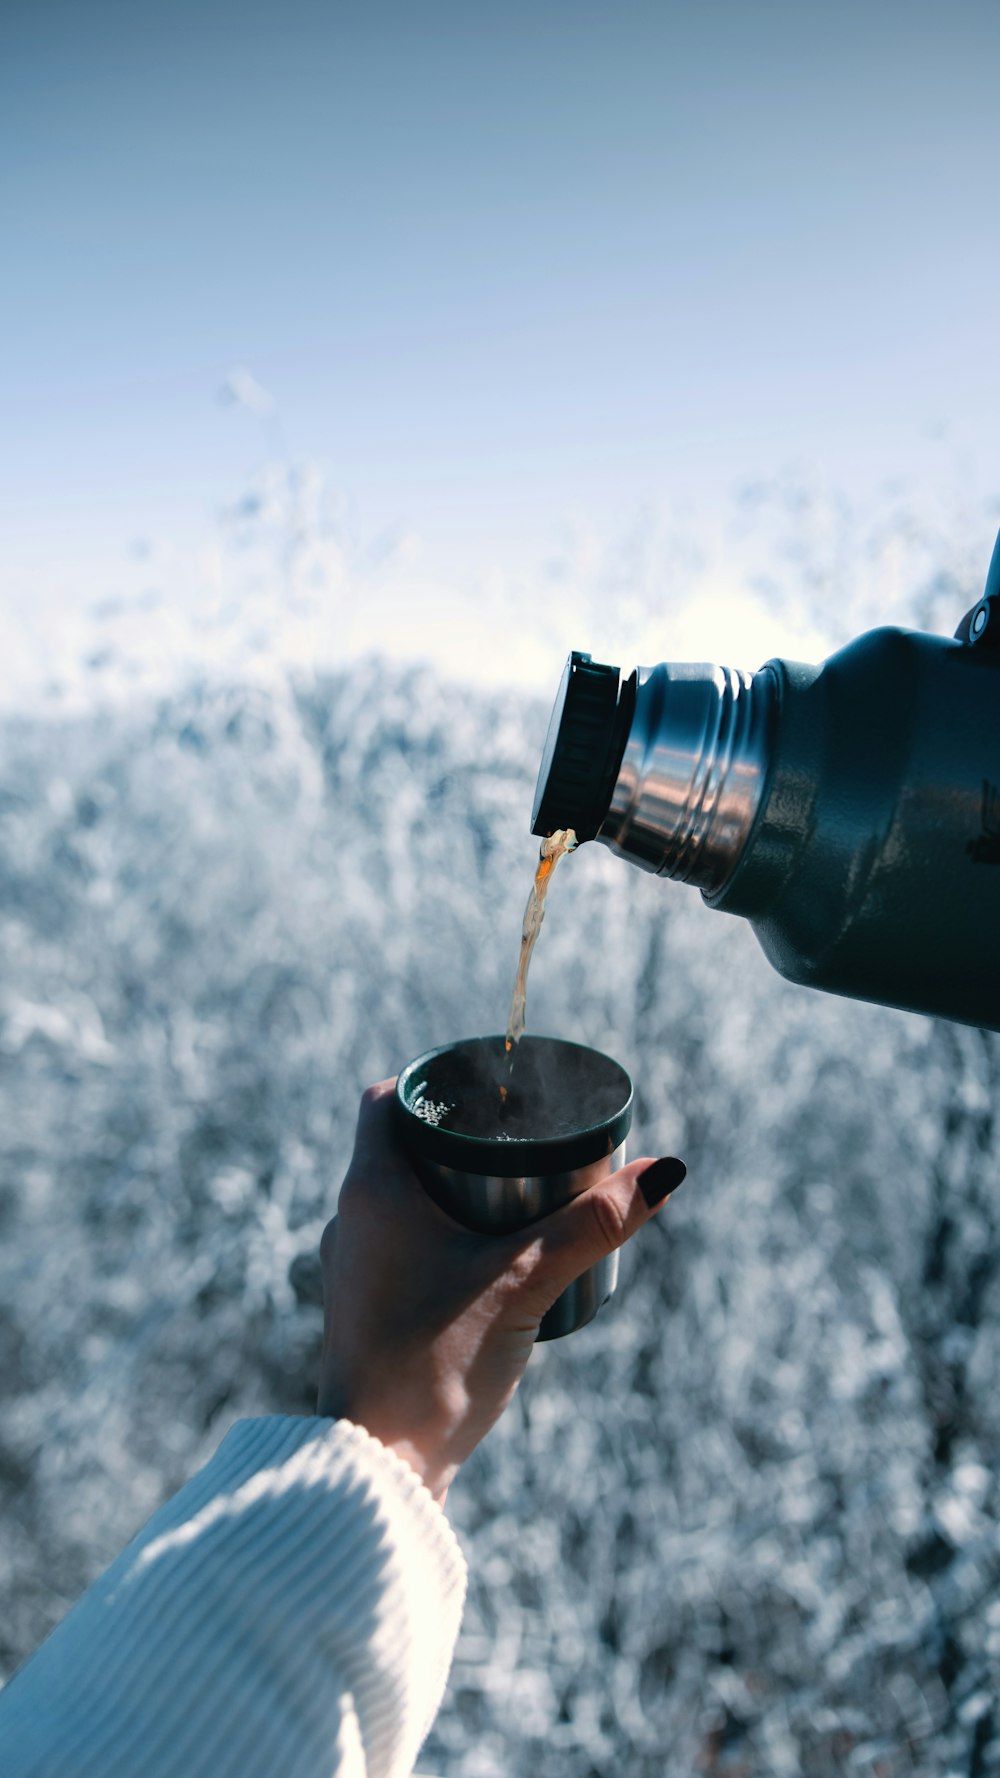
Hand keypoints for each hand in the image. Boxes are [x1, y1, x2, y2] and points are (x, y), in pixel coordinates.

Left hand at [317, 1079, 684, 1503]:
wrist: (378, 1468)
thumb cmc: (436, 1366)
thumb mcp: (525, 1283)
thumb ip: (593, 1227)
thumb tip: (664, 1172)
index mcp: (370, 1191)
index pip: (388, 1099)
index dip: (436, 1080)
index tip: (489, 1086)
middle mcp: (349, 1221)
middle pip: (400, 1147)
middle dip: (460, 1138)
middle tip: (522, 1139)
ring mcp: (352, 1270)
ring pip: (400, 1201)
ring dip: (450, 1190)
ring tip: (517, 1197)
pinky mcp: (365, 1312)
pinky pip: (400, 1247)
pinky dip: (439, 1235)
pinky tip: (488, 1260)